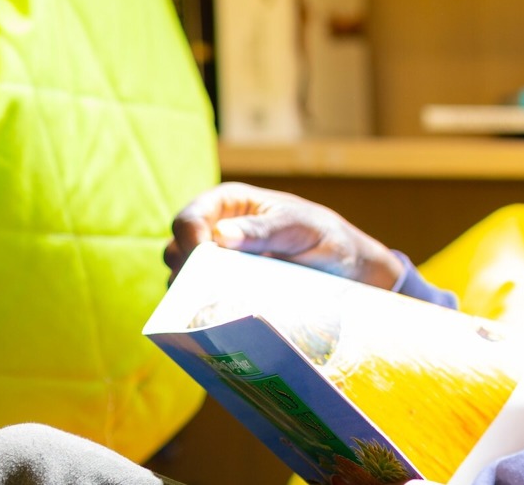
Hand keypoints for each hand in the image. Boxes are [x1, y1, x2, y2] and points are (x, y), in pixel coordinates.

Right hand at [167, 182, 403, 288]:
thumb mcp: (300, 228)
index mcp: (229, 203)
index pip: (190, 218)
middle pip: (176, 249)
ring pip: (182, 278)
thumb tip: (221, 234)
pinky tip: (218, 320)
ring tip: (212, 309)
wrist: (347, 271)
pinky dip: (203, 309)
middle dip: (185, 271)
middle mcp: (216, 230)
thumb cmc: (326, 238)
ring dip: (191, 294)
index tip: (201, 264)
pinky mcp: (225, 289)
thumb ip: (263, 230)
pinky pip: (200, 300)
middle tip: (204, 293)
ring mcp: (218, 262)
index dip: (188, 240)